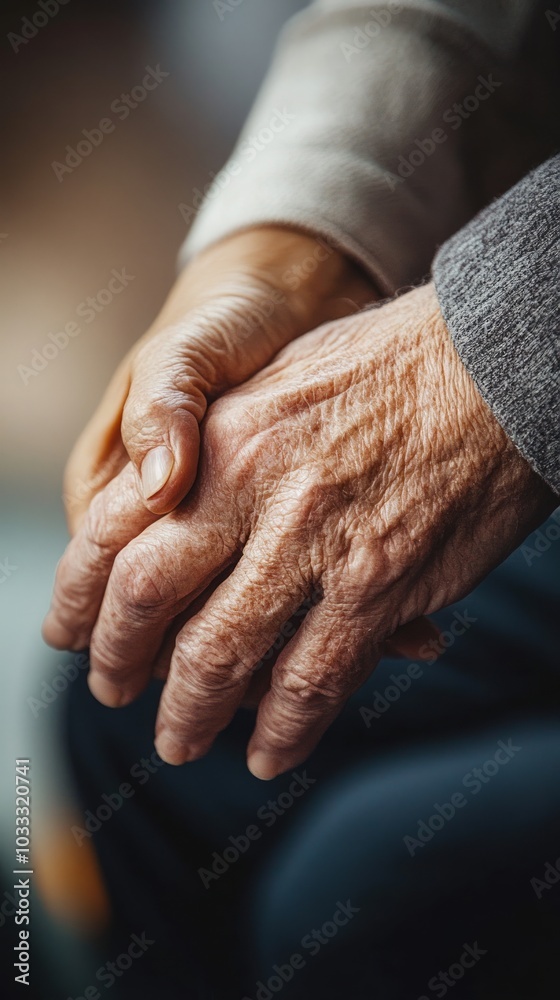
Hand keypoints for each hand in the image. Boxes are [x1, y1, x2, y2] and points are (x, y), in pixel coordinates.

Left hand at [44, 284, 555, 778]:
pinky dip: (285, 731)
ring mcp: (315, 542)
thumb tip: (166, 501)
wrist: (492, 364)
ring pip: (222, 655)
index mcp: (218, 436)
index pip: (111, 527)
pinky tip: (270, 754)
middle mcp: (252, 489)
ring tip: (182, 742)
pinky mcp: (378, 586)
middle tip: (115, 693)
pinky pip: (313, 682)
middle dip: (120, 660)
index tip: (67, 634)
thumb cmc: (389, 366)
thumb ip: (219, 447)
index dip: (77, 594)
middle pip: (149, 598)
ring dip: (193, 713)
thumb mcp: (278, 383)